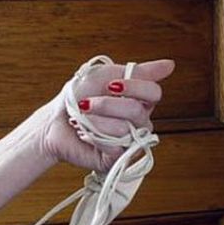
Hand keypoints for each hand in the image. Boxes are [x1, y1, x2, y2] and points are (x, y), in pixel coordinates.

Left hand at [25, 58, 170, 171]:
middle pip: (137, 111)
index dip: (134, 87)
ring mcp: (129, 141)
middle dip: (107, 104)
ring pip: (125, 129)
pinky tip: (86, 135)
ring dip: (97, 121)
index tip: (111, 84)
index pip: (153, 93)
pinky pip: (115, 147)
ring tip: (83, 120)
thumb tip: (170, 65)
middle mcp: (139, 122)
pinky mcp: (116, 159)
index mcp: (139, 101)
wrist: (52, 122)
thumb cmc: (78, 97)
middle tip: (87, 103)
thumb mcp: (106, 76)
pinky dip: (95, 137)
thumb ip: (140, 71)